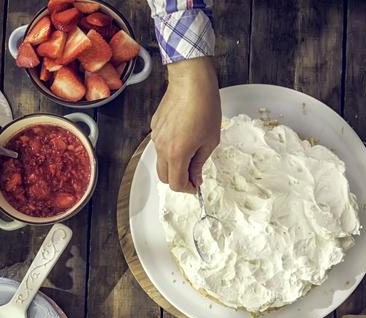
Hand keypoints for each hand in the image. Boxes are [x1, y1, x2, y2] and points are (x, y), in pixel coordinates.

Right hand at [151, 57, 220, 193]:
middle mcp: (162, 147)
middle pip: (165, 177)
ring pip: (161, 161)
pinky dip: (169, 149)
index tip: (196, 185)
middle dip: (179, 180)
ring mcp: (156, 136)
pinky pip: (159, 145)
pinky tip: (184, 137)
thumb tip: (196, 178)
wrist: (191, 81)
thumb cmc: (204, 106)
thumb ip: (200, 163)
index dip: (188, 189)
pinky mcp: (154, 126)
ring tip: (191, 153)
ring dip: (174, 164)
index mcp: (177, 153)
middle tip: (194, 174)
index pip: (176, 184)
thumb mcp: (210, 140)